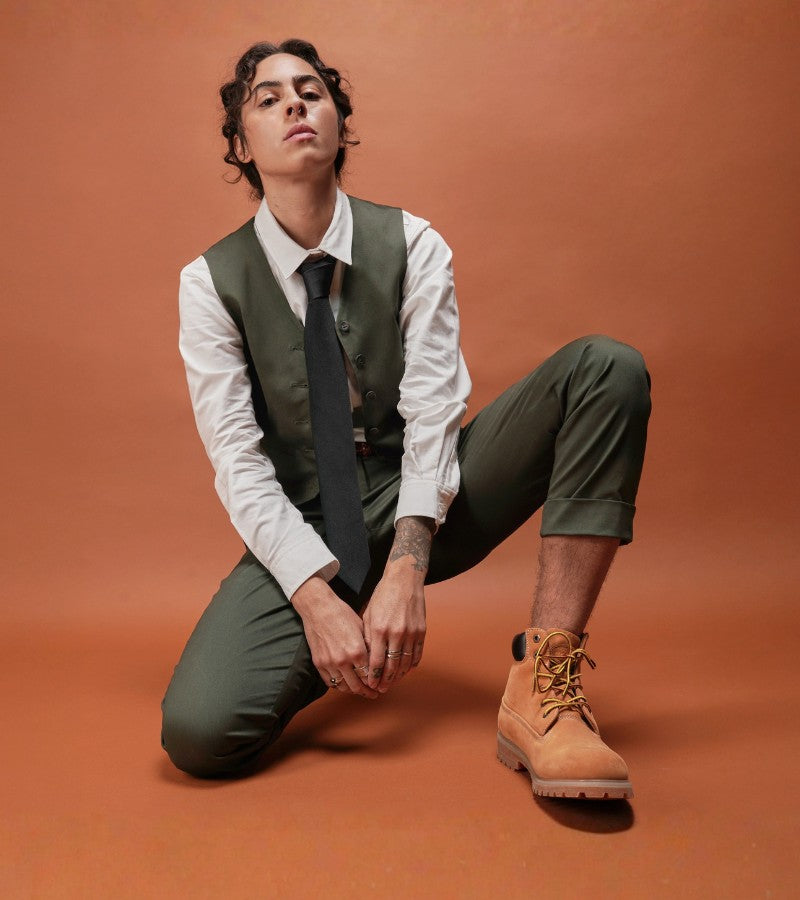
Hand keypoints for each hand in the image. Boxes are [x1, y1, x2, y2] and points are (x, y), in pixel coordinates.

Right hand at [291, 576, 377, 698]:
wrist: (319, 608)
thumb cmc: (342, 614)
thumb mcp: (362, 629)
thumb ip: (369, 647)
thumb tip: (377, 661)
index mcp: (357, 651)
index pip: (370, 675)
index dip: (377, 682)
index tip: (381, 685)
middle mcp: (343, 660)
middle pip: (358, 686)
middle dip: (368, 692)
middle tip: (374, 694)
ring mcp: (329, 663)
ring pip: (344, 687)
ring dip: (353, 691)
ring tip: (360, 690)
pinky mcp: (319, 663)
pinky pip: (330, 682)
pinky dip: (339, 685)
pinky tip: (345, 683)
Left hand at [362, 516, 432, 692]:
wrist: (404, 580)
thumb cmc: (382, 596)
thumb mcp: (368, 614)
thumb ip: (367, 637)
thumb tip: (365, 658)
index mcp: (379, 629)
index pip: (375, 661)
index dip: (373, 676)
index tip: (370, 685)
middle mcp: (396, 633)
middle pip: (391, 666)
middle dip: (385, 680)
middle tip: (381, 689)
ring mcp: (411, 632)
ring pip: (406, 663)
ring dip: (399, 676)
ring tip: (392, 682)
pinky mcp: (421, 630)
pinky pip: (417, 654)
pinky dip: (411, 665)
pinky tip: (405, 670)